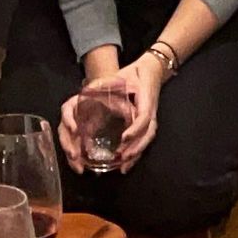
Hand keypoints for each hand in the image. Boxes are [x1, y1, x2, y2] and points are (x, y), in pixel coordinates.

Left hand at [81, 54, 166, 171]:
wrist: (151, 71)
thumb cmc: (135, 74)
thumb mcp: (121, 75)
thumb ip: (104, 84)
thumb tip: (85, 93)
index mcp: (145, 99)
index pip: (144, 117)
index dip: (135, 129)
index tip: (124, 138)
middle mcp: (150, 111)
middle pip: (147, 133)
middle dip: (136, 147)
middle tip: (122, 158)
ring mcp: (151, 118)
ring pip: (147, 138)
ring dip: (136, 153)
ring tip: (124, 166)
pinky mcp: (148, 123)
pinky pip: (144, 140)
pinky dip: (136, 152)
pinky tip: (126, 164)